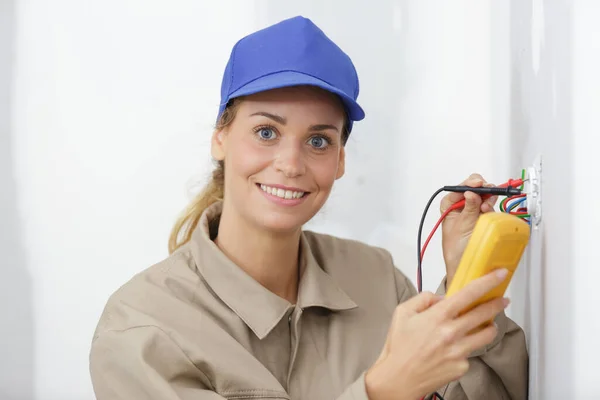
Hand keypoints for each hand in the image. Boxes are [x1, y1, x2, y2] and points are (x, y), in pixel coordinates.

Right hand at [364, 269, 509, 399]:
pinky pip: (470, 353)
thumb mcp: (402, 313)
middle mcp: (451, 333)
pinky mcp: (461, 366)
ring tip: (486, 324)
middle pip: (484, 314)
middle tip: (502, 300)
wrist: (398, 379)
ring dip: (489, 326)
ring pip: (486, 335)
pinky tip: (454, 349)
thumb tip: (441, 298)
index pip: (468, 294)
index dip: (487, 282)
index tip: (499, 275)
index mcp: (437, 317)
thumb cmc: (398, 348)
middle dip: (497, 304)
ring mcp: (459, 351)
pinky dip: (466, 348)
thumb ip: (423, 299)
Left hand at [440, 173, 497, 284]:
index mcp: (450, 205)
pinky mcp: (485, 217)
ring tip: (486, 207)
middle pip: (474, 189)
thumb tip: (470, 193)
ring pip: (484, 197)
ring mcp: (474, 211)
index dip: (469, 184)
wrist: (466, 264)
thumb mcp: (462, 226)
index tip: (478, 184)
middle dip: (481, 189)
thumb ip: (469, 209)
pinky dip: (491, 206)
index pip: (459, 188)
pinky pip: (490, 207)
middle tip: (487, 192)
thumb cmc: (456, 248)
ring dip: (487, 198)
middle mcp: (462, 206)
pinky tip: (489, 211)